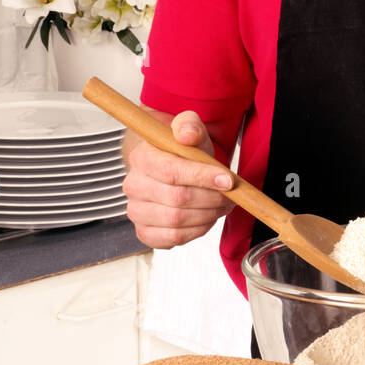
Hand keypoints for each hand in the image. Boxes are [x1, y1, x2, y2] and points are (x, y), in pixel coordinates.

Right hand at [123, 110, 234, 248]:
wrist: (173, 169)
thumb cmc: (182, 152)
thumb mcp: (190, 130)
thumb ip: (190, 125)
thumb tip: (187, 134)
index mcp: (142, 158)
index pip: (171, 172)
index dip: (203, 178)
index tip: (228, 180)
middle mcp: (134, 186)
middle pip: (178, 199)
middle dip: (212, 198)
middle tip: (230, 195)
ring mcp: (136, 211)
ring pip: (177, 221)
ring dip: (208, 215)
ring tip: (221, 204)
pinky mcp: (145, 232)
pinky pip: (174, 238)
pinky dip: (197, 230)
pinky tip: (205, 217)